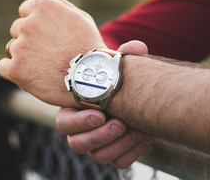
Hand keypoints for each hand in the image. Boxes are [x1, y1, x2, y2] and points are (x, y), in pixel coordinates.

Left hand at [0, 0, 104, 106]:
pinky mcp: (15, 69)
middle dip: (31, 39)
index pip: (25, 10)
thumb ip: (55, 1)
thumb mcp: (80, 18)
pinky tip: (34, 75)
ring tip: (46, 66)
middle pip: (18, 29)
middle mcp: (28, 24)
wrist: (93, 79)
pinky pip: (4, 67)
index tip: (52, 37)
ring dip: (24, 56)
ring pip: (12, 48)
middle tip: (52, 53)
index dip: (39, 25)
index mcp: (43, 8)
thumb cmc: (89, 46)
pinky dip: (15, 72)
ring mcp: (20, 47)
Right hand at [56, 40, 153, 168]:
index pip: (64, 123)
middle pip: (76, 144)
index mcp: (77, 110)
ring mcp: (99, 143)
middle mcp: (84, 130)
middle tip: (120, 124)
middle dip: (98, 136)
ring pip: (98, 156)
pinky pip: (119, 162)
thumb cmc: (119, 80)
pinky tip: (146, 136)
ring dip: (118, 144)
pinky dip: (132, 152)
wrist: (135, 96)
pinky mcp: (116, 152)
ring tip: (137, 129)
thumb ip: (126, 56)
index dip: (79, 121)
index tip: (100, 114)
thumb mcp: (120, 66)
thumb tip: (137, 47)